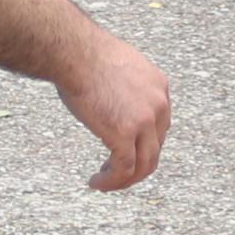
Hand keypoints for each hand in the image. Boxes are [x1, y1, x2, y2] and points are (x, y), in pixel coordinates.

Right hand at [58, 32, 171, 190]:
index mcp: (159, 86)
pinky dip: (112, 182)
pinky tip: (96, 183)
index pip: (160, 126)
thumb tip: (112, 102)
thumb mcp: (118, 67)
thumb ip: (124, 86)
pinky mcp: (125, 134)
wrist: (75, 52)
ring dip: (125, 179)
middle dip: (136, 164)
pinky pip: (124, 169)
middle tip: (114, 171)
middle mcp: (158, 104)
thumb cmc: (84, 53)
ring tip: (104, 182)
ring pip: (144, 164)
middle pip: (155, 147)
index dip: (143, 144)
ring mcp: (144, 121)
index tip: (124, 151)